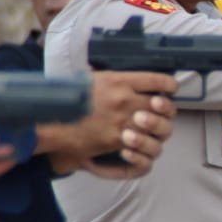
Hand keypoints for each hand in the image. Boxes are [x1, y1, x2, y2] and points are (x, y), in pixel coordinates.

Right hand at [44, 71, 177, 177]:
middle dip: (165, 109)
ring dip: (159, 127)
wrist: (51, 121)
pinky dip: (146, 142)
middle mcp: (124, 100)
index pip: (157, 81)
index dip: (169, 86)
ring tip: (153, 126)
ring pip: (157, 126)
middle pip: (162, 106)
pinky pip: (143, 142)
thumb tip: (130, 79)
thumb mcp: (92, 79)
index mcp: (119, 80)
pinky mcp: (117, 139)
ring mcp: (123, 121)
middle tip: (161, 110)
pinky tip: (141, 139)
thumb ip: (114, 79)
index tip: (170, 89)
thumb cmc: (69, 99)